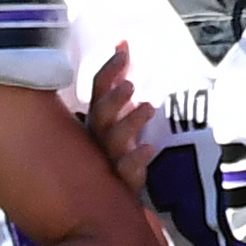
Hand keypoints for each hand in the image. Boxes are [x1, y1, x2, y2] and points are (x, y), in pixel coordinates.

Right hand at [84, 42, 156, 203]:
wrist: (108, 204)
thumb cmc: (115, 154)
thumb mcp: (118, 117)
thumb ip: (119, 82)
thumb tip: (123, 40)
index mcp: (97, 120)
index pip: (99, 89)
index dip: (110, 69)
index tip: (124, 48)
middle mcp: (98, 138)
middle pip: (101, 115)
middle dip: (114, 99)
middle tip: (130, 85)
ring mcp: (108, 159)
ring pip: (113, 139)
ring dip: (129, 121)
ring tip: (147, 107)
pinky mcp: (121, 182)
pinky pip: (126, 170)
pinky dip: (136, 158)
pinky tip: (148, 148)